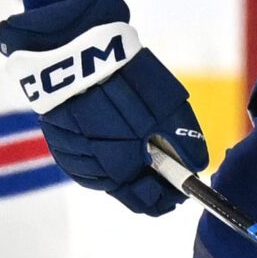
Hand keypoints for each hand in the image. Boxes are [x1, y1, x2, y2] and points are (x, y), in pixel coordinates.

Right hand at [0, 0, 206, 214]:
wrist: (76, 55)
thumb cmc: (128, 82)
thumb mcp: (169, 110)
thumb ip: (184, 144)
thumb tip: (198, 168)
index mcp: (121, 168)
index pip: (147, 202)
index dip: (167, 198)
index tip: (180, 191)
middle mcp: (94, 170)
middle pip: (125, 191)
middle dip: (146, 181)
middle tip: (163, 165)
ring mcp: (73, 157)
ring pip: (104, 177)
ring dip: (122, 168)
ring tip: (137, 146)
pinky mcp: (59, 142)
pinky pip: (84, 160)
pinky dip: (101, 154)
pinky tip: (112, 137)